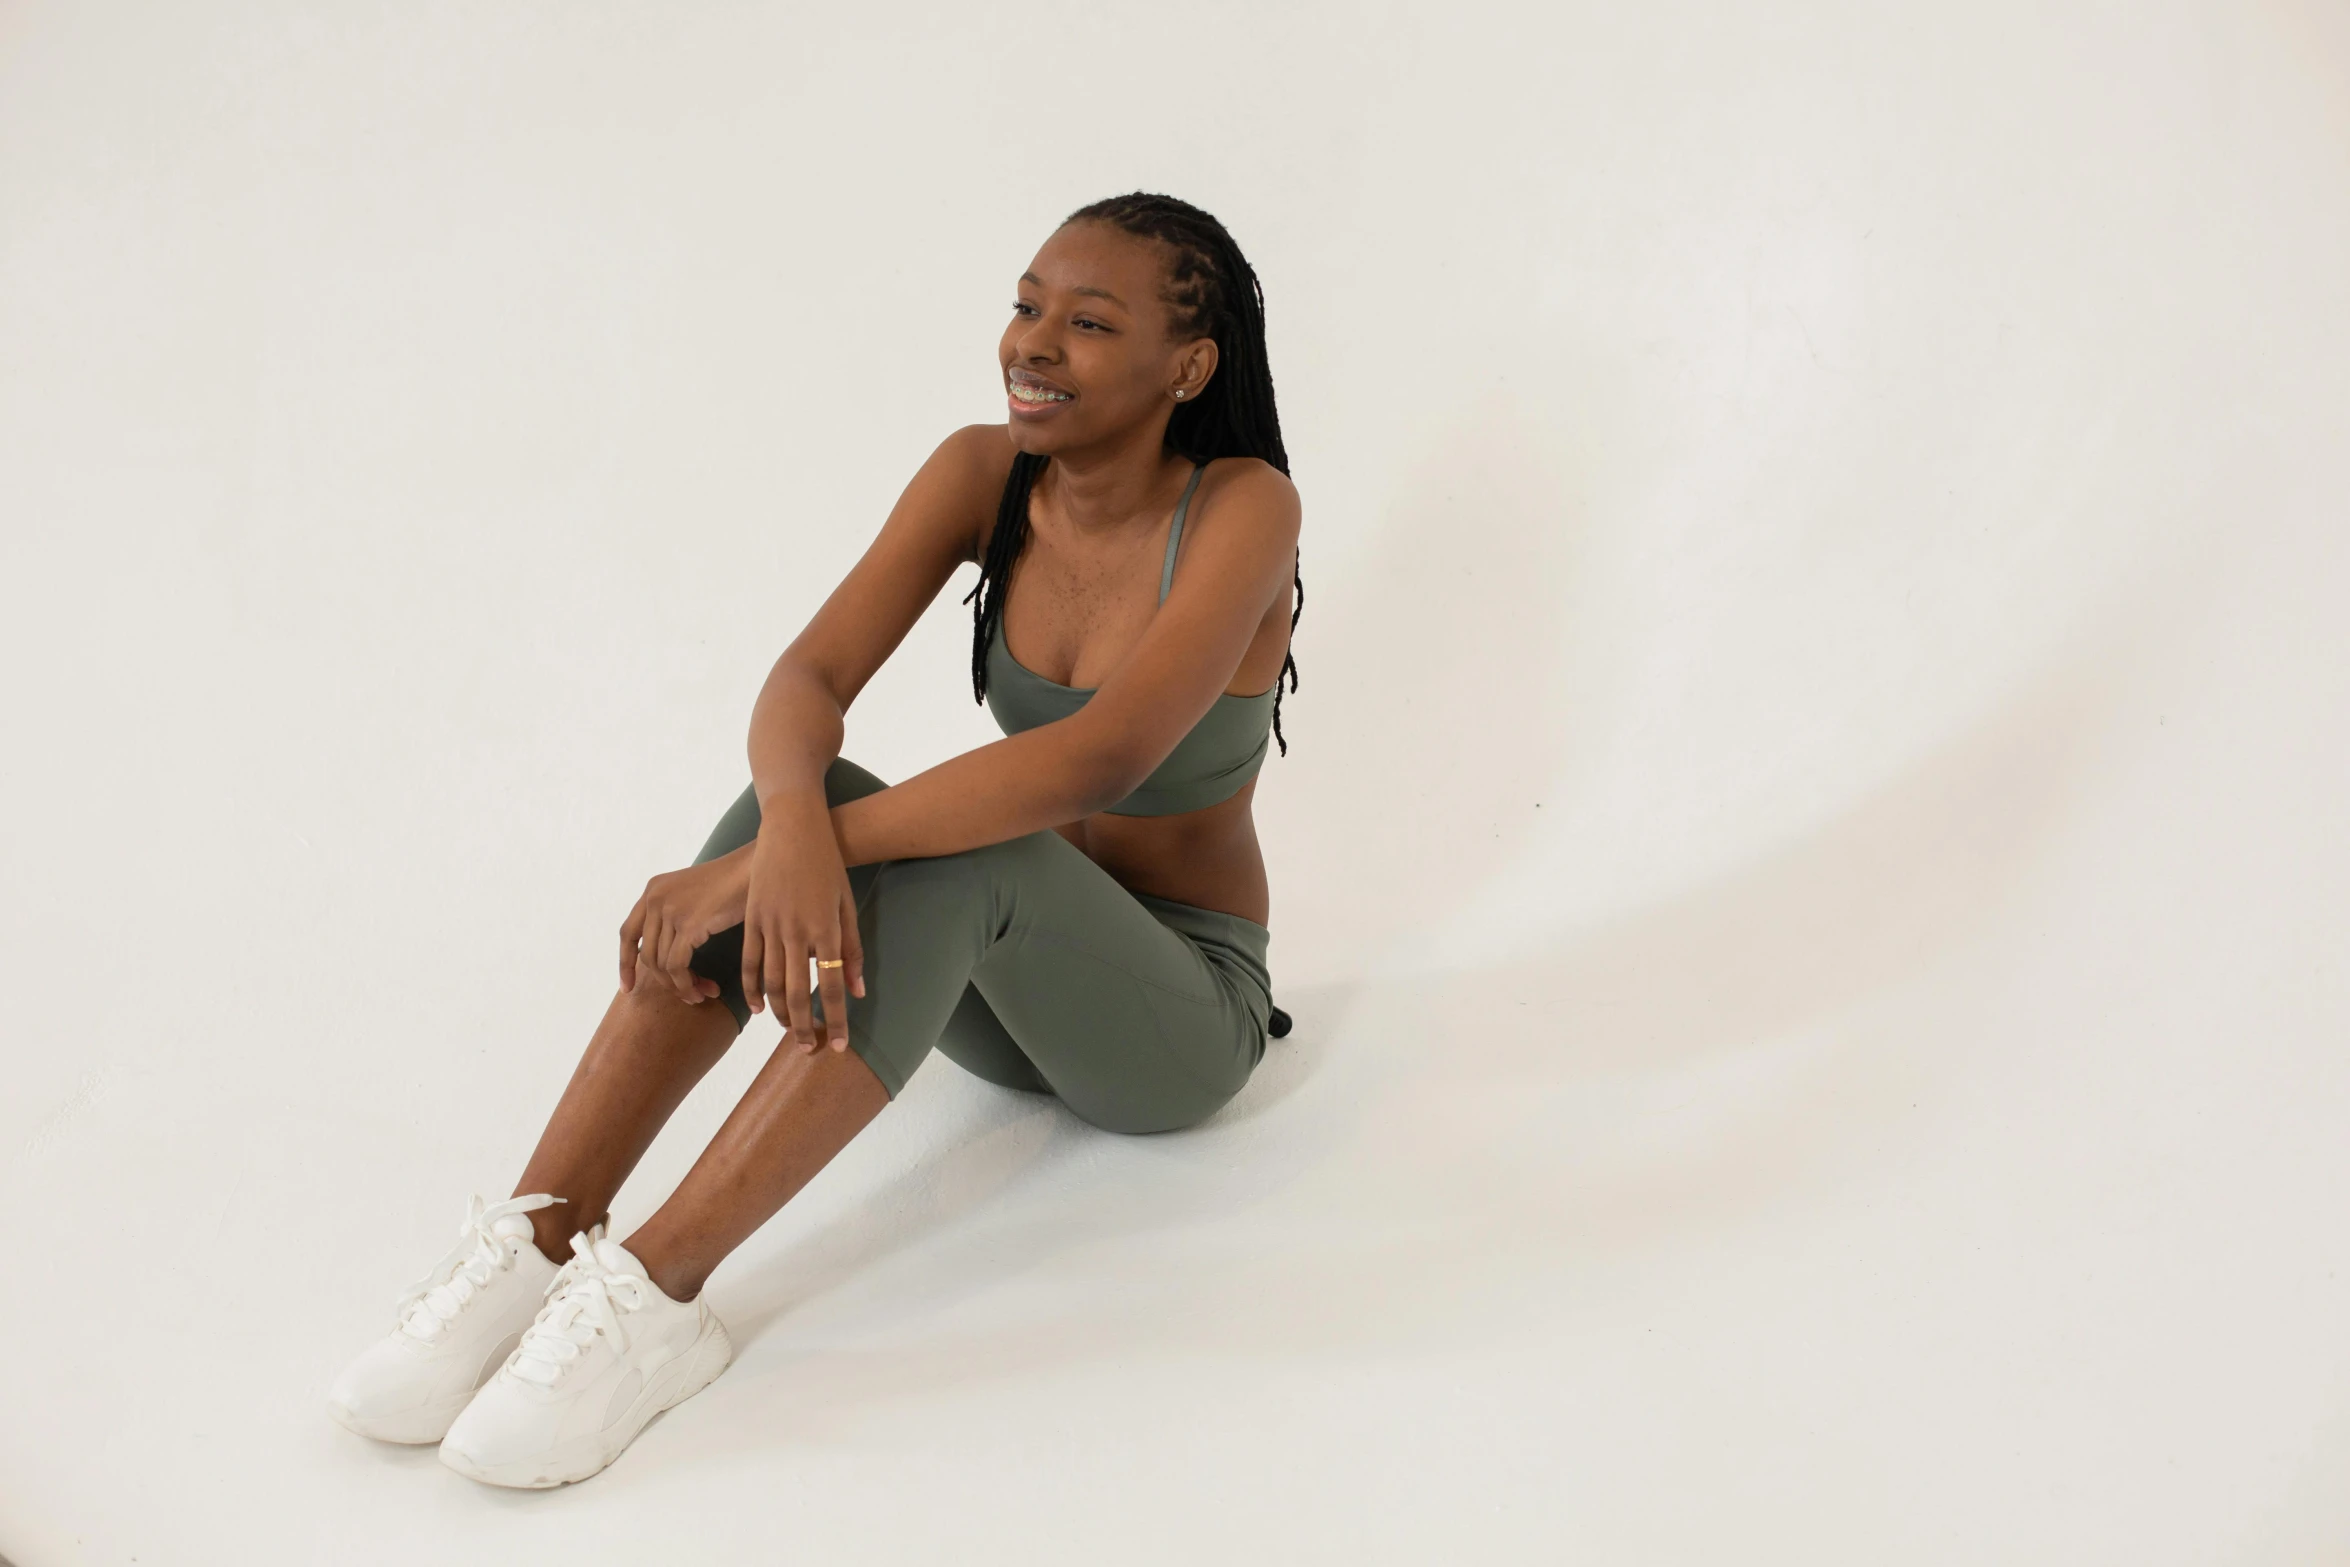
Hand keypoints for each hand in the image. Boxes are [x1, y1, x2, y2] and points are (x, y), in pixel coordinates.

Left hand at [619, 850, 750, 1005]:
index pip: (628, 933)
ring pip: (662, 965)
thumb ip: (672, 915)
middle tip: (689, 995)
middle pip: (646, 955)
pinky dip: (687, 984)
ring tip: (701, 994)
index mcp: (652, 890)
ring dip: (681, 987)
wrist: (754, 871)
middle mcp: (654, 898)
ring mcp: (670, 911)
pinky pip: (677, 966)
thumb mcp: (692, 894)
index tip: (628, 987)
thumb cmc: (732, 885)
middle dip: (665, 982)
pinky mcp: (688, 924)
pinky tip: (704, 989)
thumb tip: (663, 956)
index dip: (625, 963)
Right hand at [740, 789, 865, 1054]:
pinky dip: (752, 989)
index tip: (838, 1046)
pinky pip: (749, 962)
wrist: (794, 828)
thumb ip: (853, 951)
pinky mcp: (751, 918)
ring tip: (789, 1031)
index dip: (836, 1020)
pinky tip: (758, 1008)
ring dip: (779, 1013)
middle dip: (804, 1026)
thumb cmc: (828, 866)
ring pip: (770, 982)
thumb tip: (858, 993)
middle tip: (809, 1049)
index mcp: (826, 929)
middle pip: (798, 992)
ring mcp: (770, 924)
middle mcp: (796, 931)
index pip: (832, 986)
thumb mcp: (848, 906)